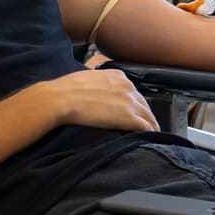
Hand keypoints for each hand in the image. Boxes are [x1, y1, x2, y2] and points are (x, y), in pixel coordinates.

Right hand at [34, 68, 159, 132]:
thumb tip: (96, 90)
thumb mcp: (88, 78)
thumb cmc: (67, 89)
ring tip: (153, 133)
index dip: (136, 103)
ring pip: (148, 115)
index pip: (133, 91)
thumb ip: (99, 83)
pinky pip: (145, 126)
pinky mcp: (127, 117)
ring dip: (151, 124)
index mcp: (118, 76)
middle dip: (146, 114)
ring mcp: (129, 102)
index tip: (136, 110)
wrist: (61, 98)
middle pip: (144, 103)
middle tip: (148, 124)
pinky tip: (150, 138)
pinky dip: (150, 132)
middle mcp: (127, 86)